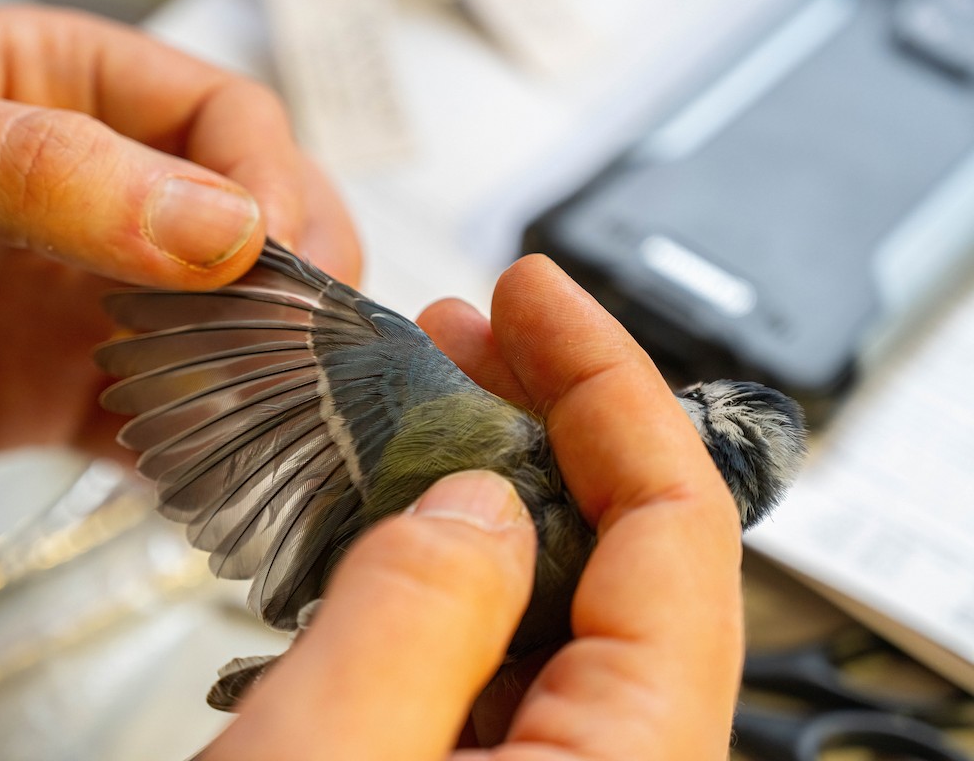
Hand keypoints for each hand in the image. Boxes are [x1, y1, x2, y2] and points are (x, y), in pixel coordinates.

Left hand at [0, 6, 359, 483]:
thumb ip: (45, 171)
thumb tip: (227, 231)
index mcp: (63, 86)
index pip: (225, 118)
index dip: (272, 183)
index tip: (280, 263)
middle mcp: (100, 187)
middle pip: (255, 220)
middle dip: (294, 282)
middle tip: (303, 348)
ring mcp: (90, 292)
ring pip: (229, 320)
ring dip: (263, 368)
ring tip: (272, 417)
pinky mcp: (70, 388)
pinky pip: (170, 410)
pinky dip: (204, 441)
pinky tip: (212, 467)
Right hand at [199, 256, 742, 759]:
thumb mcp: (329, 757)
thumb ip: (419, 612)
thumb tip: (476, 496)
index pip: (679, 527)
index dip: (609, 380)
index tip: (535, 293)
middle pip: (633, 550)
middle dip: (549, 415)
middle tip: (475, 330)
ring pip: (563, 599)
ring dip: (497, 487)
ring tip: (421, 407)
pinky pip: (504, 654)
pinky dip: (457, 570)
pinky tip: (397, 524)